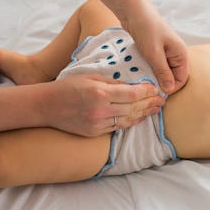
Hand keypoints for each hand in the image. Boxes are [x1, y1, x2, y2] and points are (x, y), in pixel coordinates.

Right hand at [42, 74, 164, 136]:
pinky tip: (139, 118)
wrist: (47, 106)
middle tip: (162, 101)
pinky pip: (117, 127)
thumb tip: (132, 85)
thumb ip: (112, 82)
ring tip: (155, 110)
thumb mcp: (90, 77)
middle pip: (133, 108)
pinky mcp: (94, 132)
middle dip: (149, 104)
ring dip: (143, 115)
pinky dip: (130, 122)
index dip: (146, 92)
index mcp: (100, 93)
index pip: (131, 94)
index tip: (155, 89)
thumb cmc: (68, 87)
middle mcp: (100, 110)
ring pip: (127, 120)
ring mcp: (97, 123)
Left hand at [121, 5, 188, 93]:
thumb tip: (169, 90)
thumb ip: (163, 72)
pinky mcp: (155, 50)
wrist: (133, 11)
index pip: (181, 79)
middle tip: (147, 86)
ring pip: (163, 71)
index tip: (156, 92)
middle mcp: (176, 53)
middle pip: (173, 76)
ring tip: (143, 78)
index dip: (170, 88)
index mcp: (181, 54)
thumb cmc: (146, 29)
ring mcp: (166, 51)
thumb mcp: (154, 54)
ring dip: (154, 75)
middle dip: (162, 82)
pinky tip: (140, 70)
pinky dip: (149, 68)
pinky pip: (155, 64)